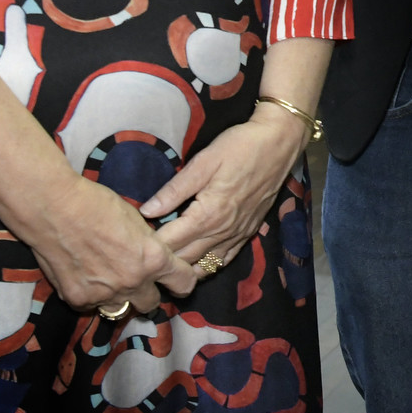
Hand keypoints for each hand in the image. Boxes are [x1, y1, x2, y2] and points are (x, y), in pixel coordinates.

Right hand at [29, 174, 198, 313]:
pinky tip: (83, 276)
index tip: (175, 277)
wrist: (55, 208)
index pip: (184, 283)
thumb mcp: (137, 221)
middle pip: (151, 304)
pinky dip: (91, 295)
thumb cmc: (98, 204)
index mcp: (153, 259)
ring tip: (108, 279)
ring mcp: (105, 295)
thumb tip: (152, 255)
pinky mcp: (78, 300)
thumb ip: (148, 245)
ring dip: (118, 298)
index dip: (181, 280)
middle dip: (147, 293)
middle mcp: (133, 282)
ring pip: (121, 309)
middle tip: (136, 279)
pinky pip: (92, 305)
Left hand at [143, 110, 310, 276]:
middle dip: (161, 262)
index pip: (169, 243)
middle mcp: (222, 232)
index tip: (131, 242)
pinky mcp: (248, 233)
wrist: (280, 143)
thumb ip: (174, 190)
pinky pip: (224, 261)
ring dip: (182, 269)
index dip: (147, 246)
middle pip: (184, 260)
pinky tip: (194, 262)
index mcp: (207, 216)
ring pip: (204, 267)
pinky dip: (206, 266)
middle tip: (140, 255)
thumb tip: (146, 211)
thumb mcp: (204, 162)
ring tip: (163, 266)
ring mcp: (237, 235)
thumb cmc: (240, 147)